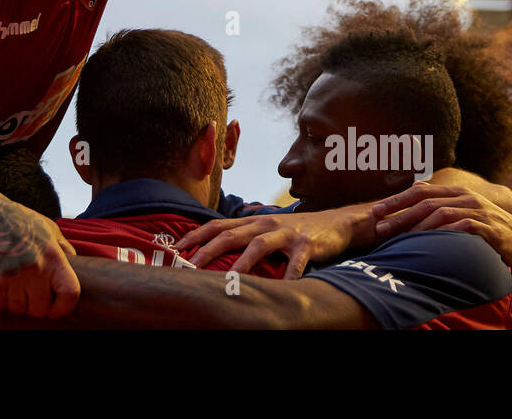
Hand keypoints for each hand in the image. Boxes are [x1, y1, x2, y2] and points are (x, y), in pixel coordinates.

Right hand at [0, 198, 78, 317]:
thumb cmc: (16, 220)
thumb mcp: (46, 227)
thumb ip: (63, 247)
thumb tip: (75, 262)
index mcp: (53, 255)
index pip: (70, 293)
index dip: (63, 307)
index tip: (54, 309)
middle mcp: (35, 268)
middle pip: (40, 309)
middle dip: (33, 305)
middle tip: (26, 293)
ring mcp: (13, 276)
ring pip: (18, 309)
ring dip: (13, 302)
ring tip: (10, 284)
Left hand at [173, 210, 354, 277]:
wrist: (336, 223)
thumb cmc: (296, 230)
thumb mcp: (268, 229)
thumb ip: (245, 236)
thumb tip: (216, 249)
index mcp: (253, 221)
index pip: (217, 225)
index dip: (196, 235)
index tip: (176, 248)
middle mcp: (265, 224)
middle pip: (231, 234)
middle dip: (208, 249)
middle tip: (190, 265)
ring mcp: (286, 233)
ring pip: (259, 246)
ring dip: (242, 263)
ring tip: (229, 279)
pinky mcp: (307, 244)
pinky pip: (296, 263)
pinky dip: (288, 276)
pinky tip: (282, 290)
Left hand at [372, 182, 511, 267]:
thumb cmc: (485, 226)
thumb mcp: (462, 210)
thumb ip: (439, 203)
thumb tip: (412, 195)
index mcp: (455, 191)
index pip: (419, 192)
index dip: (396, 200)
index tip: (375, 211)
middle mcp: (464, 197)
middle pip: (425, 203)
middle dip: (400, 215)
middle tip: (380, 227)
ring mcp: (476, 211)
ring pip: (440, 214)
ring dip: (416, 226)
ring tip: (399, 239)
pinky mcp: (487, 228)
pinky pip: (461, 228)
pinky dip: (443, 234)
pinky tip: (428, 243)